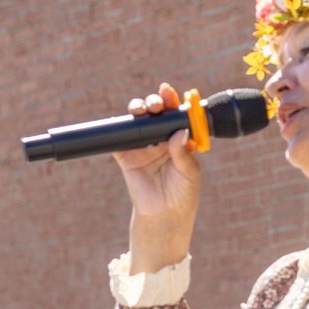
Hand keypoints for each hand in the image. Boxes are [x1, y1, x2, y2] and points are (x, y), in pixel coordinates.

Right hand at [115, 82, 199, 273]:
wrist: (165, 215)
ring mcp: (142, 146)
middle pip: (155, 113)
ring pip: (137, 120)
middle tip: (157, 103)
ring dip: (138, 109)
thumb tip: (179, 131)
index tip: (170, 93)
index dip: (172, 102)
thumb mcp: (190, 172)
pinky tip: (125, 122)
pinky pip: (119, 138)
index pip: (175, 116)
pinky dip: (119, 128)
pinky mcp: (125, 156)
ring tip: (143, 109)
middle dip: (155, 103)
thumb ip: (183, 153)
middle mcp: (160, 139)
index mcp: (179, 140)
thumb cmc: (183, 194)